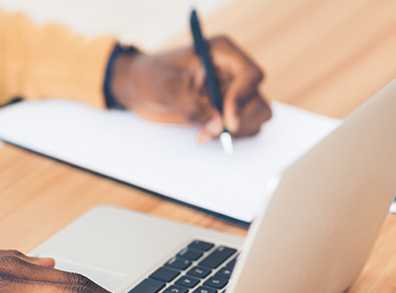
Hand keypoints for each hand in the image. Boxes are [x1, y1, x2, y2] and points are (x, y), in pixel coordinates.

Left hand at [109, 36, 272, 141]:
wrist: (138, 88)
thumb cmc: (149, 78)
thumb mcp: (166, 89)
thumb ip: (192, 106)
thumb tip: (218, 125)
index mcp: (221, 53)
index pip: (250, 75)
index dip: (242, 98)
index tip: (227, 119)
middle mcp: (233, 71)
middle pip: (257, 99)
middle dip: (238, 120)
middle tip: (212, 132)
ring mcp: (233, 91)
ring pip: (258, 114)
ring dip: (237, 130)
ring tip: (206, 133)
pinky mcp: (228, 110)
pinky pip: (246, 126)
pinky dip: (231, 135)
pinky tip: (207, 133)